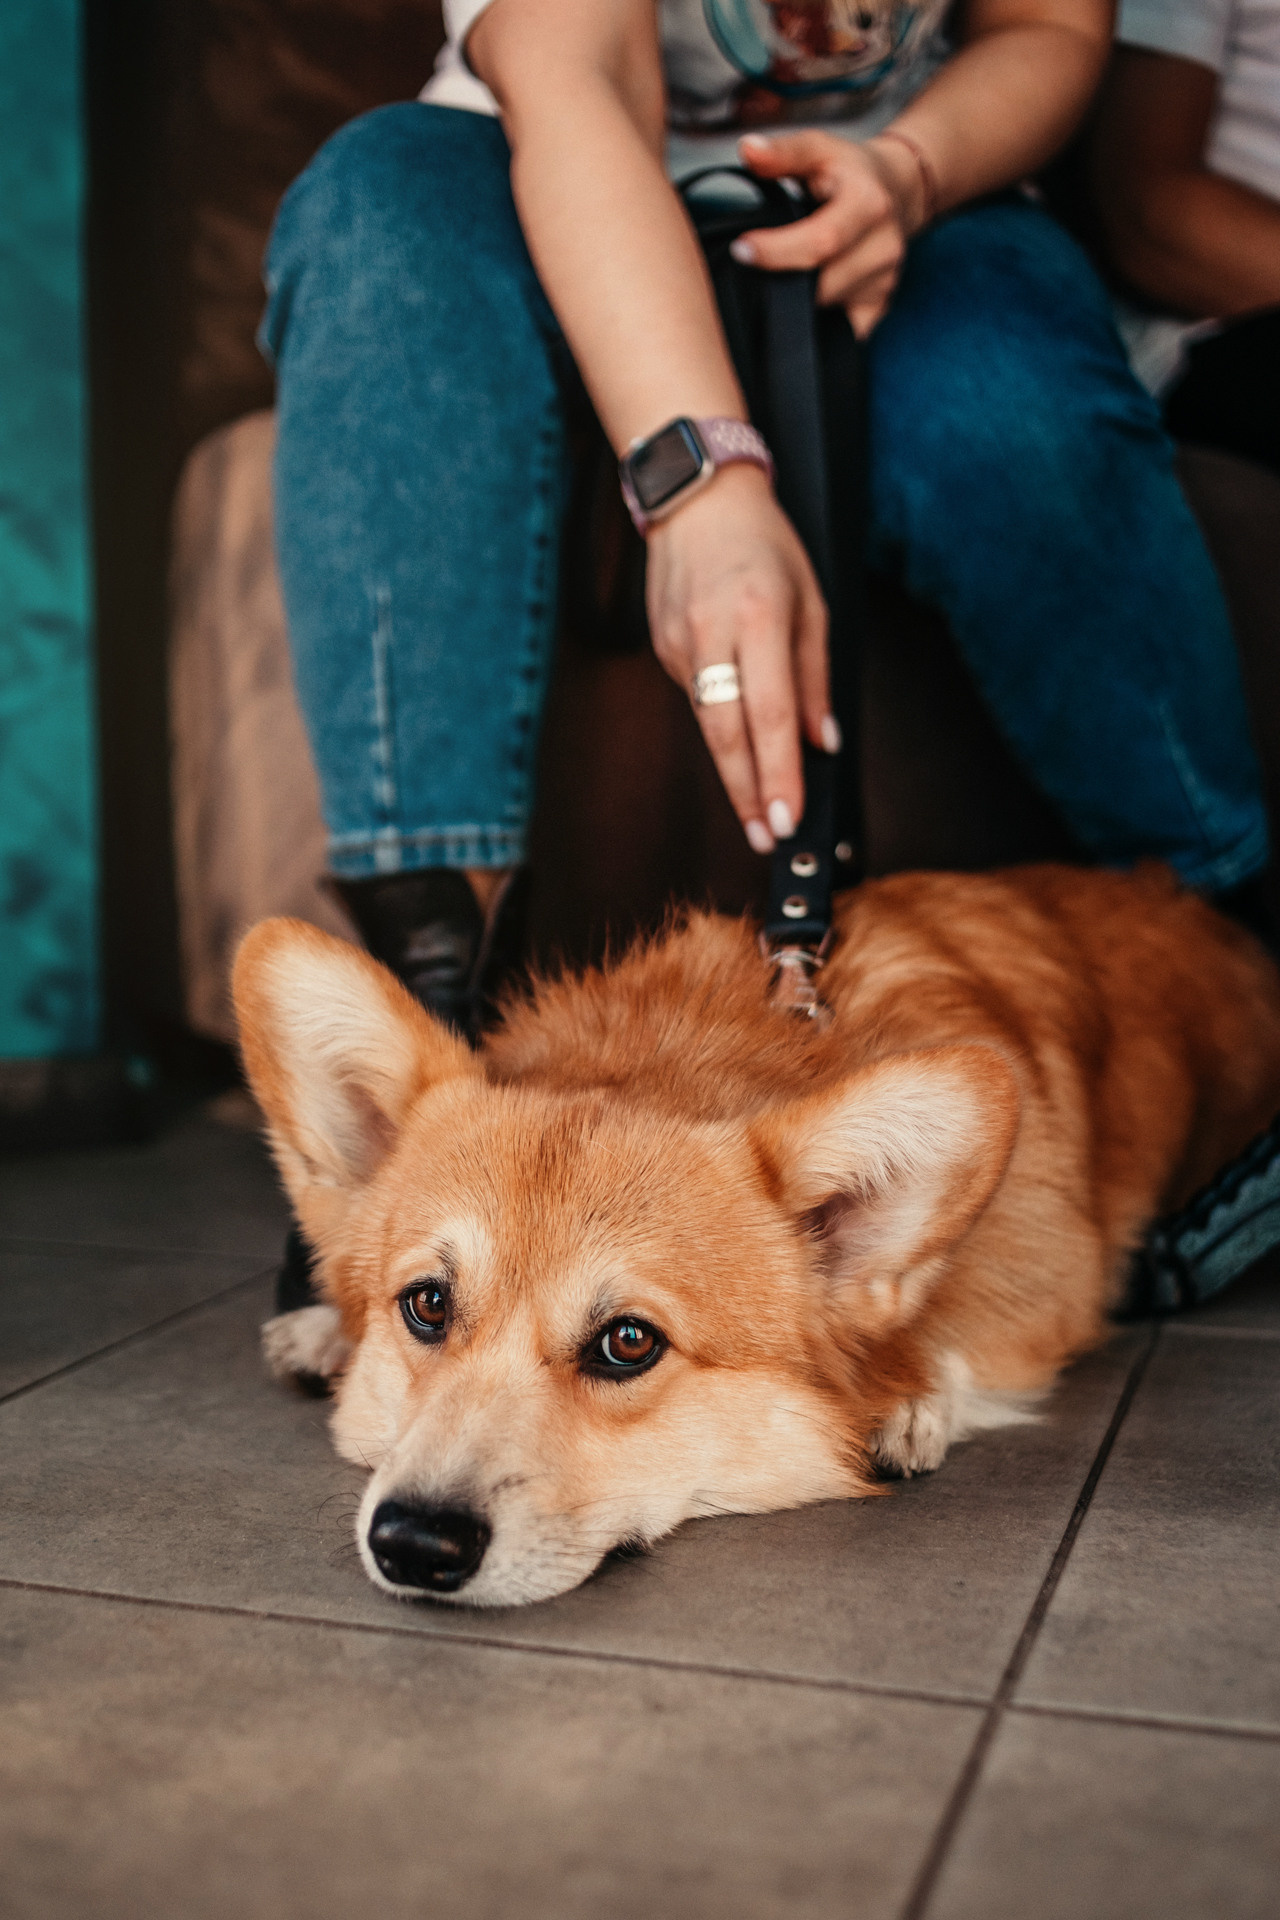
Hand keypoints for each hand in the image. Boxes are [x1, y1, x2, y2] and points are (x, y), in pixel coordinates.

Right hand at [645, 464, 835, 851]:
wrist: (695, 497)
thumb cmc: (763, 545)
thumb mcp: (810, 601)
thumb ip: (814, 676)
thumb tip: (821, 740)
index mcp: (758, 617)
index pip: (770, 715)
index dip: (779, 774)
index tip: (788, 819)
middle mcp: (712, 633)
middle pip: (727, 735)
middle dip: (749, 793)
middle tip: (768, 838)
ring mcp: (679, 644)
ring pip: (709, 723)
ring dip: (735, 770)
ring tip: (758, 810)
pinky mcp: (662, 648)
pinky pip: (698, 698)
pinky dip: (722, 721)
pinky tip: (738, 731)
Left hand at [733, 128, 929, 337]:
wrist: (897, 192)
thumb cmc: (850, 172)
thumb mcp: (818, 149)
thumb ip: (782, 152)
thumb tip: (748, 149)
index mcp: (869, 205)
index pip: (820, 241)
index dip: (777, 251)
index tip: (741, 250)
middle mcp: (883, 247)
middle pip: (821, 284)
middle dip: (781, 280)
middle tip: (749, 269)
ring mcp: (884, 282)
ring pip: (826, 310)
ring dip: (795, 301)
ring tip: (778, 277)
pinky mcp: (880, 307)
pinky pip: (840, 331)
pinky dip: (815, 324)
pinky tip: (800, 303)